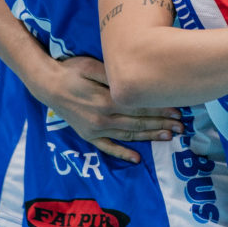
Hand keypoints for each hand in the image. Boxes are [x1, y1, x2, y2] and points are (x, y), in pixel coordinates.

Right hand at [33, 55, 184, 163]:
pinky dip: (122, 154)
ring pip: (128, 135)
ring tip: (168, 138)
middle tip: (181, 127)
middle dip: (161, 124)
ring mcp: (95, 130)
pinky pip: (108, 147)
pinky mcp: (88, 136)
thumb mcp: (91, 66)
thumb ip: (113, 76)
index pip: (140, 106)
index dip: (160, 109)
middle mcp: (103, 118)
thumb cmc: (71, 71)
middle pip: (138, 122)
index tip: (177, 111)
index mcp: (106, 100)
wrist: (46, 85)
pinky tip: (136, 160)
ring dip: (149, 137)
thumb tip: (135, 81)